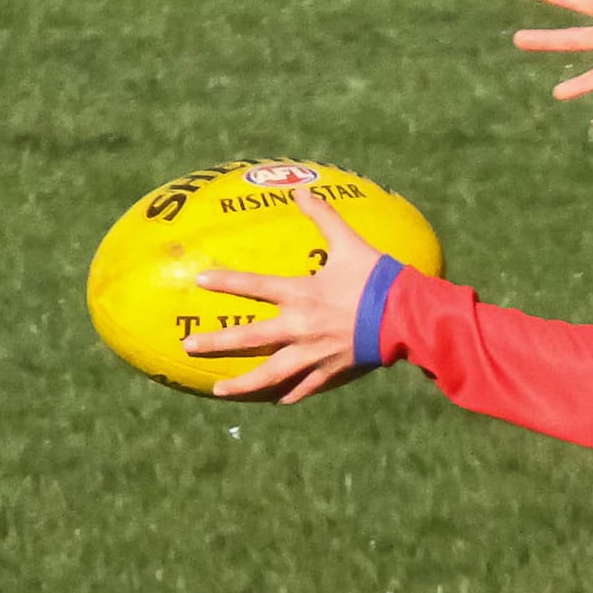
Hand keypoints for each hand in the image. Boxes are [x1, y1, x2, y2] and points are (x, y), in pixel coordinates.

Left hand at [188, 188, 384, 403]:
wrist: (404, 315)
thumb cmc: (376, 278)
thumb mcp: (348, 243)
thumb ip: (323, 217)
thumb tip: (302, 191)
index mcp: (300, 294)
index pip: (254, 286)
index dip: (226, 282)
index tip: (199, 281)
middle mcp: (299, 327)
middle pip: (250, 338)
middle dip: (216, 343)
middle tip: (189, 346)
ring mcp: (314, 353)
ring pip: (271, 374)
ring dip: (243, 384)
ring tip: (219, 391)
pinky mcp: (332, 370)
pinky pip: (306, 386)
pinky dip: (291, 394)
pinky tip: (278, 401)